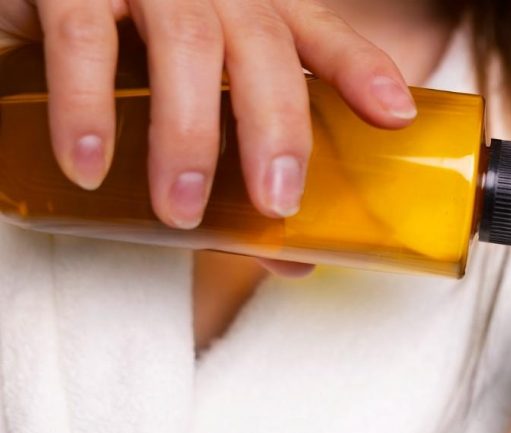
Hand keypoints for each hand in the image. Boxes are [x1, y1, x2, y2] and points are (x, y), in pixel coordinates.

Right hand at [0, 0, 414, 231]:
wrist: (43, 0)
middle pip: (264, 45)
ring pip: (186, 44)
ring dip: (188, 135)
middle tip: (276, 201)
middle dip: (278, 126)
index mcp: (255, 13)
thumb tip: (296, 260)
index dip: (360, 70)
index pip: (320, 36)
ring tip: (180, 212)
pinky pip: (83, 38)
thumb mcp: (197, 102)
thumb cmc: (134, 57)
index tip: (397, 116)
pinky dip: (86, 107)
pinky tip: (89, 165)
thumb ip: (240, 170)